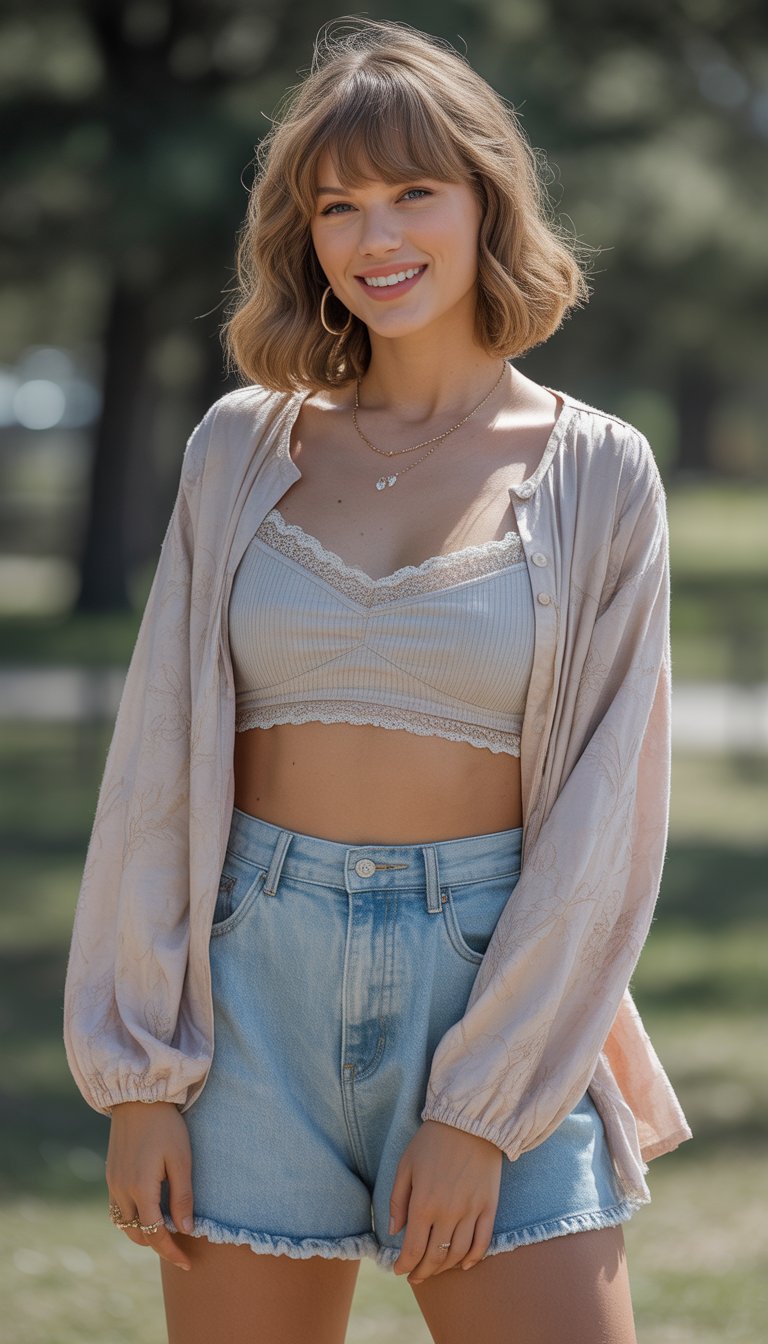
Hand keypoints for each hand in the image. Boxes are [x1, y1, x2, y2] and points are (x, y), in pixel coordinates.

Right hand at [106, 1100, 193, 1271]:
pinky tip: (147, 1212)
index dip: (171, 1251)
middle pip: (135, 1234)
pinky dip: (131, 1218)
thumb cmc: (166, 1126)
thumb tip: (185, 1230)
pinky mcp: (111, 1173)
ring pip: (123, 1223)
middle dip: (156, 1245)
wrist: (138, 1096)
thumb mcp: (181, 1159)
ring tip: (164, 1233)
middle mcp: (121, 1190)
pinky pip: (117, 1208)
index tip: (187, 1263)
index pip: (155, 1234)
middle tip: (179, 1249)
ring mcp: (112, 1182)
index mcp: (140, 1188)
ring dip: (141, 1233)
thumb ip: (182, 1196)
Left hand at [390, 1119, 501, 1283]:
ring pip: (458, 1254)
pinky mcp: (489, 1206)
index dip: (404, 1265)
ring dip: (445, 1268)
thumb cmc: (432, 1140)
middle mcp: (448, 1212)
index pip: (413, 1249)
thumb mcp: (405, 1165)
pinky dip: (473, 1258)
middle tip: (415, 1277)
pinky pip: (483, 1242)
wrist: (470, 1120)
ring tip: (435, 1270)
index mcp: (423, 1203)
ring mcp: (471, 1211)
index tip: (398, 1270)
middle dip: (422, 1272)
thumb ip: (397, 1200)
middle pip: (435, 1257)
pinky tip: (463, 1264)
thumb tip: (394, 1231)